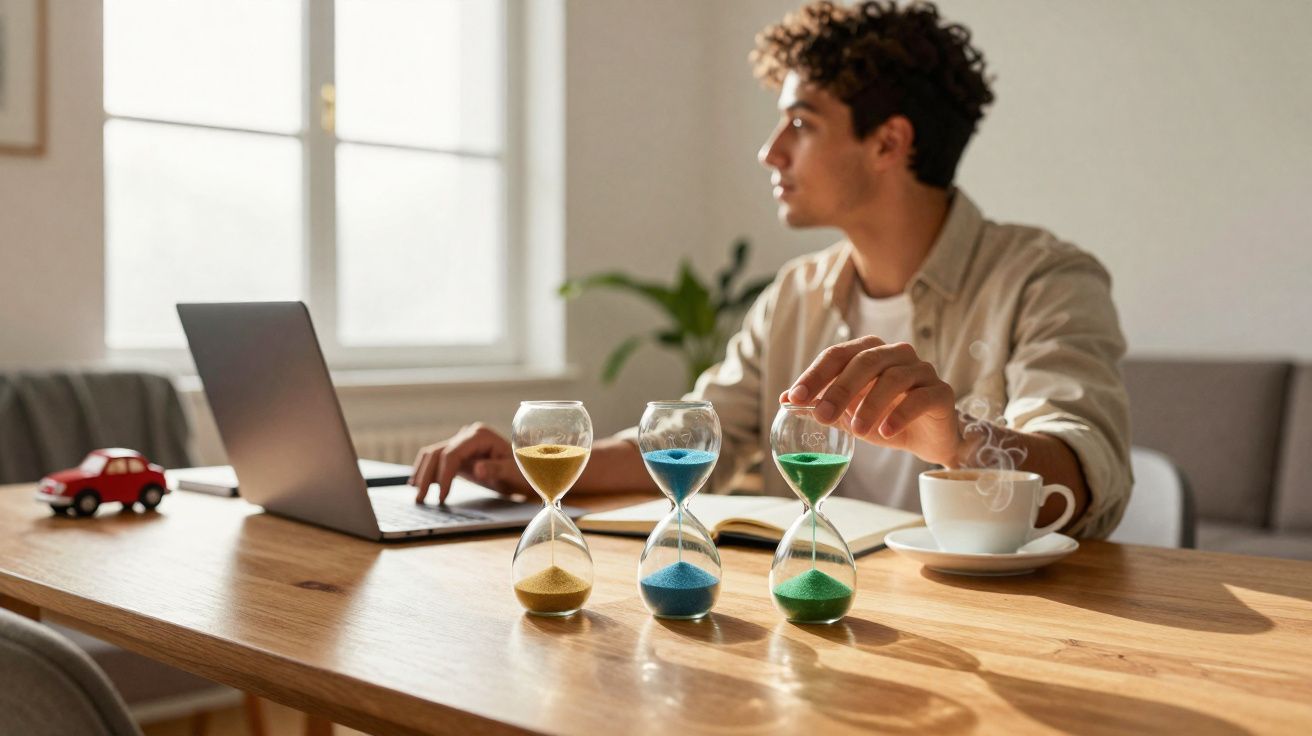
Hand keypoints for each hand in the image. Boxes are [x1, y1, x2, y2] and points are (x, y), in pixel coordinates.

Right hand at [409, 423, 528, 503]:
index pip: (452, 453)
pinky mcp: (459, 454)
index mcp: (480, 435)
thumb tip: (478, 468)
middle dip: (426, 476)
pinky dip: (428, 472)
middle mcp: (468, 435)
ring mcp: (462, 443)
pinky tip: (418, 484)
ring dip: (423, 474)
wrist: (524, 473)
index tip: (441, 497)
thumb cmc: (520, 473)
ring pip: (434, 455)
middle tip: (420, 499)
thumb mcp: (511, 473)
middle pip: (438, 453)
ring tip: (416, 494)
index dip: (444, 475)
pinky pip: (438, 460)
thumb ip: (495, 469)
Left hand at [782, 337, 961, 466]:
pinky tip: (885, 432)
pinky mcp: (941, 392)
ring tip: (856, 431)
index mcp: (869, 352)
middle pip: (865, 361)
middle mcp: (896, 354)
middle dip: (840, 389)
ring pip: (894, 378)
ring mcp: (921, 370)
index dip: (815, 375)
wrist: (928, 438)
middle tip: (822, 416)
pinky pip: (920, 398)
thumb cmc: (885, 418)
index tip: (794, 398)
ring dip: (871, 405)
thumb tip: (785, 400)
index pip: (837, 355)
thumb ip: (821, 404)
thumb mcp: (848, 414)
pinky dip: (900, 414)